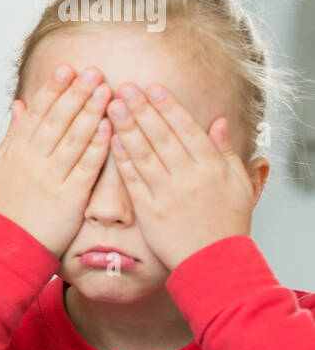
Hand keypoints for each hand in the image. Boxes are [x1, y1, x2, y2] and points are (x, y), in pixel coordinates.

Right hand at [0, 64, 112, 256]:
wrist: (12, 243)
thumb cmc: (10, 205)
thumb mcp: (1, 165)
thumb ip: (13, 134)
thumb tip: (19, 104)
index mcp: (17, 150)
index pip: (37, 113)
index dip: (52, 89)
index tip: (67, 69)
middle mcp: (33, 160)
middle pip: (57, 120)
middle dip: (76, 94)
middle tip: (93, 71)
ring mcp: (51, 177)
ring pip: (73, 139)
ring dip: (90, 113)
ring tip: (105, 90)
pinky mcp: (69, 196)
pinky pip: (86, 166)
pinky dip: (98, 146)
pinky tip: (109, 127)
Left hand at [106, 82, 258, 269]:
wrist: (215, 262)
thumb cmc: (227, 222)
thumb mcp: (238, 184)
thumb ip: (226, 152)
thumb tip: (218, 122)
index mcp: (212, 167)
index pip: (187, 129)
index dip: (169, 107)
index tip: (153, 87)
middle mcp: (189, 177)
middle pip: (162, 136)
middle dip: (142, 109)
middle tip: (124, 87)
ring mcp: (168, 193)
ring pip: (144, 154)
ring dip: (127, 128)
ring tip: (112, 106)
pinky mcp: (150, 210)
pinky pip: (133, 180)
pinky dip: (122, 158)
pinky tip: (111, 140)